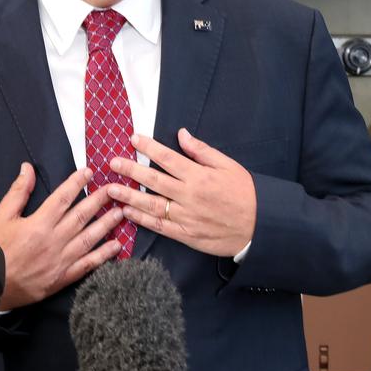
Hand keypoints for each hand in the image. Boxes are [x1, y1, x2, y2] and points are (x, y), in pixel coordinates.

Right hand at [0, 163, 121, 309]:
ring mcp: (60, 261)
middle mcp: (53, 241)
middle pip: (81, 216)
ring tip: (121, 212)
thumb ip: (18, 192)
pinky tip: (116, 246)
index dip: (77, 183)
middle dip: (99, 201)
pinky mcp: (62, 279)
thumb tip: (28, 168)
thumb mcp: (0, 216)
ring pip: (89, 239)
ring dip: (107, 225)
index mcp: (38, 223)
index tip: (89, 172)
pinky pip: (87, 265)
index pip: (63, 198)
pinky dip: (103, 256)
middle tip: (114, 189)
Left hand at [107, 128, 256, 256]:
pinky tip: (127, 212)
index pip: (167, 158)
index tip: (133, 139)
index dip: (148, 147)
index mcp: (199, 176)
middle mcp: (189, 196)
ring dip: (128, 196)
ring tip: (110, 189)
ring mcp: (185, 217)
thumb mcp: (228, 165)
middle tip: (112, 163)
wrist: (260, 227)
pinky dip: (141, 220)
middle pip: (153, 181)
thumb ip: (202, 151)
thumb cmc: (245, 193)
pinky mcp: (186, 235)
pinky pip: (159, 227)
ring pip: (151, 205)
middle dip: (130, 170)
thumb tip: (181, 134)